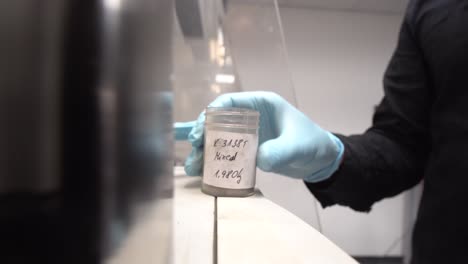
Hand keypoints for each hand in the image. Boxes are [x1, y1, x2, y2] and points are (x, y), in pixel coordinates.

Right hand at [175, 91, 343, 182]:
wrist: (321, 161)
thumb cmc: (312, 143)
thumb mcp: (298, 146)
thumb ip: (280, 151)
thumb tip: (259, 159)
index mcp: (261, 104)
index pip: (228, 103)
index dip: (210, 114)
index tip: (200, 130)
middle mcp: (251, 116)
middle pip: (218, 121)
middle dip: (202, 134)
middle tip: (194, 148)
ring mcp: (248, 134)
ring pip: (219, 138)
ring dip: (205, 150)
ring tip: (193, 166)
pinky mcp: (248, 150)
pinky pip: (227, 153)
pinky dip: (214, 161)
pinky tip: (200, 170)